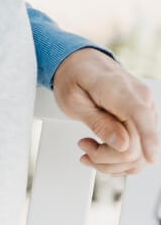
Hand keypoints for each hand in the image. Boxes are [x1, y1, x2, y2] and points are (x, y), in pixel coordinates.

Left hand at [52, 49, 158, 174]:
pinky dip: (118, 155)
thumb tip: (123, 144)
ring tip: (88, 147)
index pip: (141, 116)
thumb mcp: (73, 102)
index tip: (151, 158)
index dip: (149, 139)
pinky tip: (100, 148)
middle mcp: (141, 99)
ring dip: (111, 160)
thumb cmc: (74, 78)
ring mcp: (145, 110)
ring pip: (139, 151)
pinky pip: (138, 146)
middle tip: (83, 146)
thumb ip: (98, 123)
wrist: (81, 63)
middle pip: (136, 143)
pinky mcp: (143, 119)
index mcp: (120, 90)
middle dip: (107, 156)